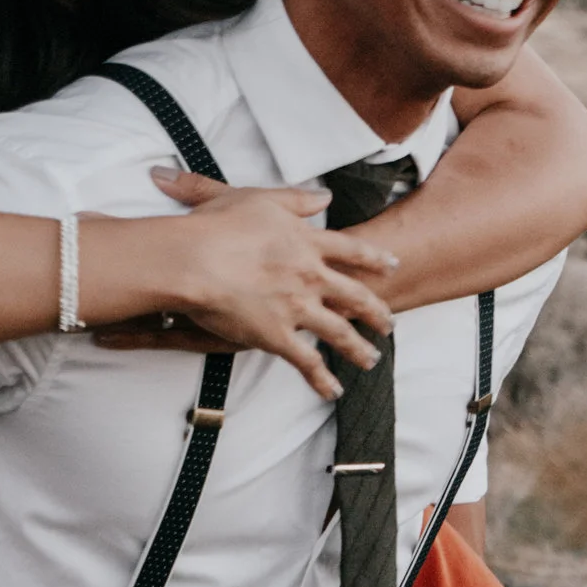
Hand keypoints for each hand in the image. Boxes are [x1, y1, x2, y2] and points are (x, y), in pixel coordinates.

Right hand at [116, 171, 395, 402]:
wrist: (195, 258)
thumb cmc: (219, 225)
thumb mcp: (261, 198)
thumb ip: (297, 198)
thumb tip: (325, 195)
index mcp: (307, 242)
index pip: (351, 250)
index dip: (374, 258)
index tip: (392, 264)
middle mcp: (310, 275)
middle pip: (355, 295)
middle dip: (376, 312)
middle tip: (389, 324)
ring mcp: (297, 307)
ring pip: (339, 332)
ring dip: (358, 349)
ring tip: (370, 360)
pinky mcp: (277, 335)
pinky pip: (307, 361)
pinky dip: (321, 378)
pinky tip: (332, 390)